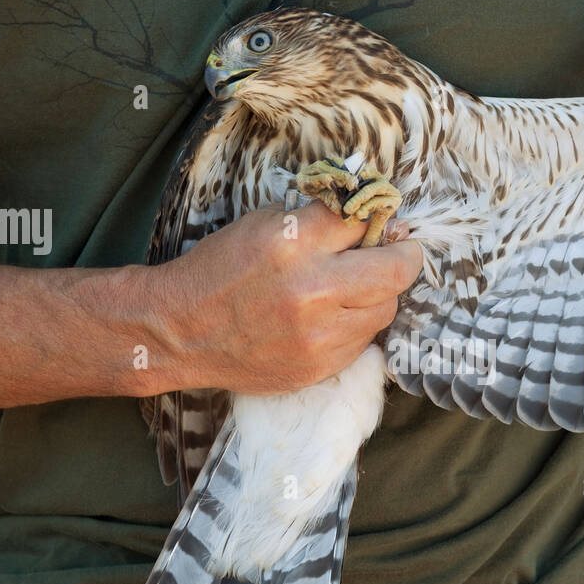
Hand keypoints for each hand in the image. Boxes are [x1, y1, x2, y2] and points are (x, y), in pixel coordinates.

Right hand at [147, 202, 420, 394]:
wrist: (179, 332)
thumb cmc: (219, 271)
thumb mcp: (261, 225)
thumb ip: (317, 220)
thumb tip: (371, 219)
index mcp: (294, 243)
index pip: (363, 219)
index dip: (378, 216)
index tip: (383, 220)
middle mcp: (312, 290)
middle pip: (395, 270)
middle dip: (404, 256)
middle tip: (399, 250)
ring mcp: (319, 335)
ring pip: (385, 309)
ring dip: (378, 293)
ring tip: (354, 285)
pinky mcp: (320, 366)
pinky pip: (363, 340)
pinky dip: (356, 324)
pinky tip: (331, 316)